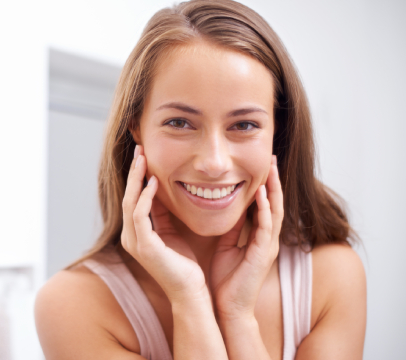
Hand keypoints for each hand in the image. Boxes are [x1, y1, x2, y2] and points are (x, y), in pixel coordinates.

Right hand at [120, 145, 207, 302]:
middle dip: (134, 172)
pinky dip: (145, 197)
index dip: (137, 177)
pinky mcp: (145, 246)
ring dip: (137, 179)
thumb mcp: (172, 233)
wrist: (190, 293)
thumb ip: (163, 214)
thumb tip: (160, 191)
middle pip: (128, 197)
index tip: (144, 156)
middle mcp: (130, 237)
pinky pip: (140, 215)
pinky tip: (153, 182)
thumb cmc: (185, 266)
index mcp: (136, 235)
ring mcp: (134, 242)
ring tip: (143, 159)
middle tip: (140, 149)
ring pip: (130, 202)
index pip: (132, 200)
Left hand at [210, 155, 282, 319]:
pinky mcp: (262, 254)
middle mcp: (267, 239)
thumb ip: (232, 229)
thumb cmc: (226, 279)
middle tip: (272, 158)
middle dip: (274, 181)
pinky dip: (264, 209)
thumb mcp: (226, 247)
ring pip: (274, 211)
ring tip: (271, 168)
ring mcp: (267, 246)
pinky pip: (266, 227)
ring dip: (273, 189)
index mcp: (258, 237)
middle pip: (274, 203)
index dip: (265, 185)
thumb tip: (228, 210)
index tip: (262, 165)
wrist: (228, 307)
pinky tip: (261, 193)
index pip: (265, 205)